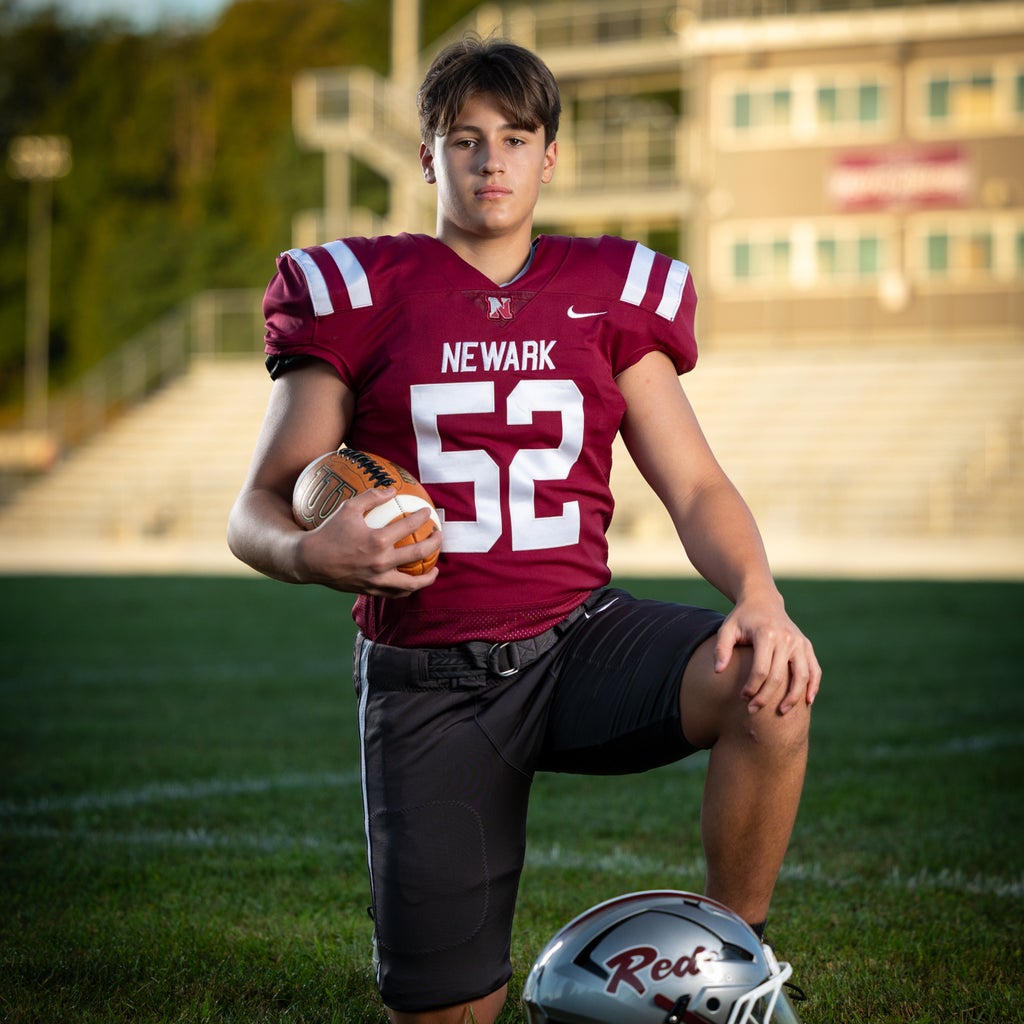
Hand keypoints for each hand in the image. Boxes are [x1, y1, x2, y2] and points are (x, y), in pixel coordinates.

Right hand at [293, 485, 440, 597]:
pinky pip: (396, 593)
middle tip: (439, 536)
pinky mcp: (371, 590)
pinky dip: (408, 588)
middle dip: (434, 543)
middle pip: (419, 553)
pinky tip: (412, 582)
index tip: (428, 512)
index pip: (409, 526)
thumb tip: (392, 490)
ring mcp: (377, 580)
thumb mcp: (348, 508)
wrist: (310, 561)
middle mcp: (381, 562)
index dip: (422, 517)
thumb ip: (371, 497)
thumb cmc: (328, 532)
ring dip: (428, 576)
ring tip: (435, 569)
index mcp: (377, 541)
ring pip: (411, 583)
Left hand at [713, 590, 820, 715]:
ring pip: (802, 675)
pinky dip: (813, 685)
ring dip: (793, 697)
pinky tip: (807, 701)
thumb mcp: (727, 628)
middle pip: (780, 675)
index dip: (752, 687)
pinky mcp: (807, 645)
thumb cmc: (742, 618)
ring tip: (782, 712)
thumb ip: (721, 648)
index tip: (742, 697)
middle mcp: (786, 638)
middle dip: (766, 696)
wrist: (763, 600)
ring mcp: (799, 642)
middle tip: (753, 710)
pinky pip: (814, 669)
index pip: (761, 669)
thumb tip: (717, 671)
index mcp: (766, 633)